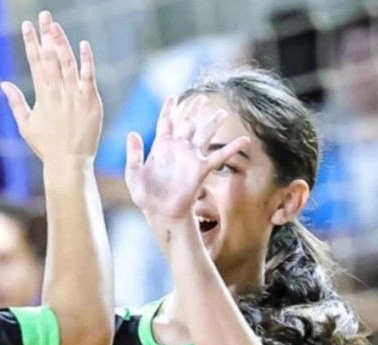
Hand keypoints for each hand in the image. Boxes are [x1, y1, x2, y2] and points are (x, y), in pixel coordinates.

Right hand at [0, 11, 101, 161]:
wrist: (68, 162)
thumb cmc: (47, 147)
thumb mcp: (26, 126)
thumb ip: (15, 102)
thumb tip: (3, 83)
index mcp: (42, 96)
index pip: (35, 63)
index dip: (31, 43)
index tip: (27, 25)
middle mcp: (57, 93)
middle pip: (51, 58)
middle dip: (45, 35)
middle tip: (43, 15)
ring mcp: (74, 96)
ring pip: (67, 63)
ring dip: (61, 42)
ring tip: (55, 25)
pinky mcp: (90, 101)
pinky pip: (88, 76)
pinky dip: (86, 60)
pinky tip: (83, 44)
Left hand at [124, 94, 250, 222]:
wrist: (160, 213)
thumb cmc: (146, 197)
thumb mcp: (134, 174)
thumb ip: (134, 154)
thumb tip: (132, 132)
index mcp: (161, 147)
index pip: (166, 122)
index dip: (169, 109)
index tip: (173, 97)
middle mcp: (178, 149)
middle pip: (188, 123)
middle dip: (195, 110)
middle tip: (202, 98)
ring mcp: (191, 157)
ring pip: (205, 134)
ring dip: (213, 122)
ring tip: (223, 112)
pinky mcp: (201, 169)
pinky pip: (220, 156)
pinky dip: (232, 147)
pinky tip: (245, 139)